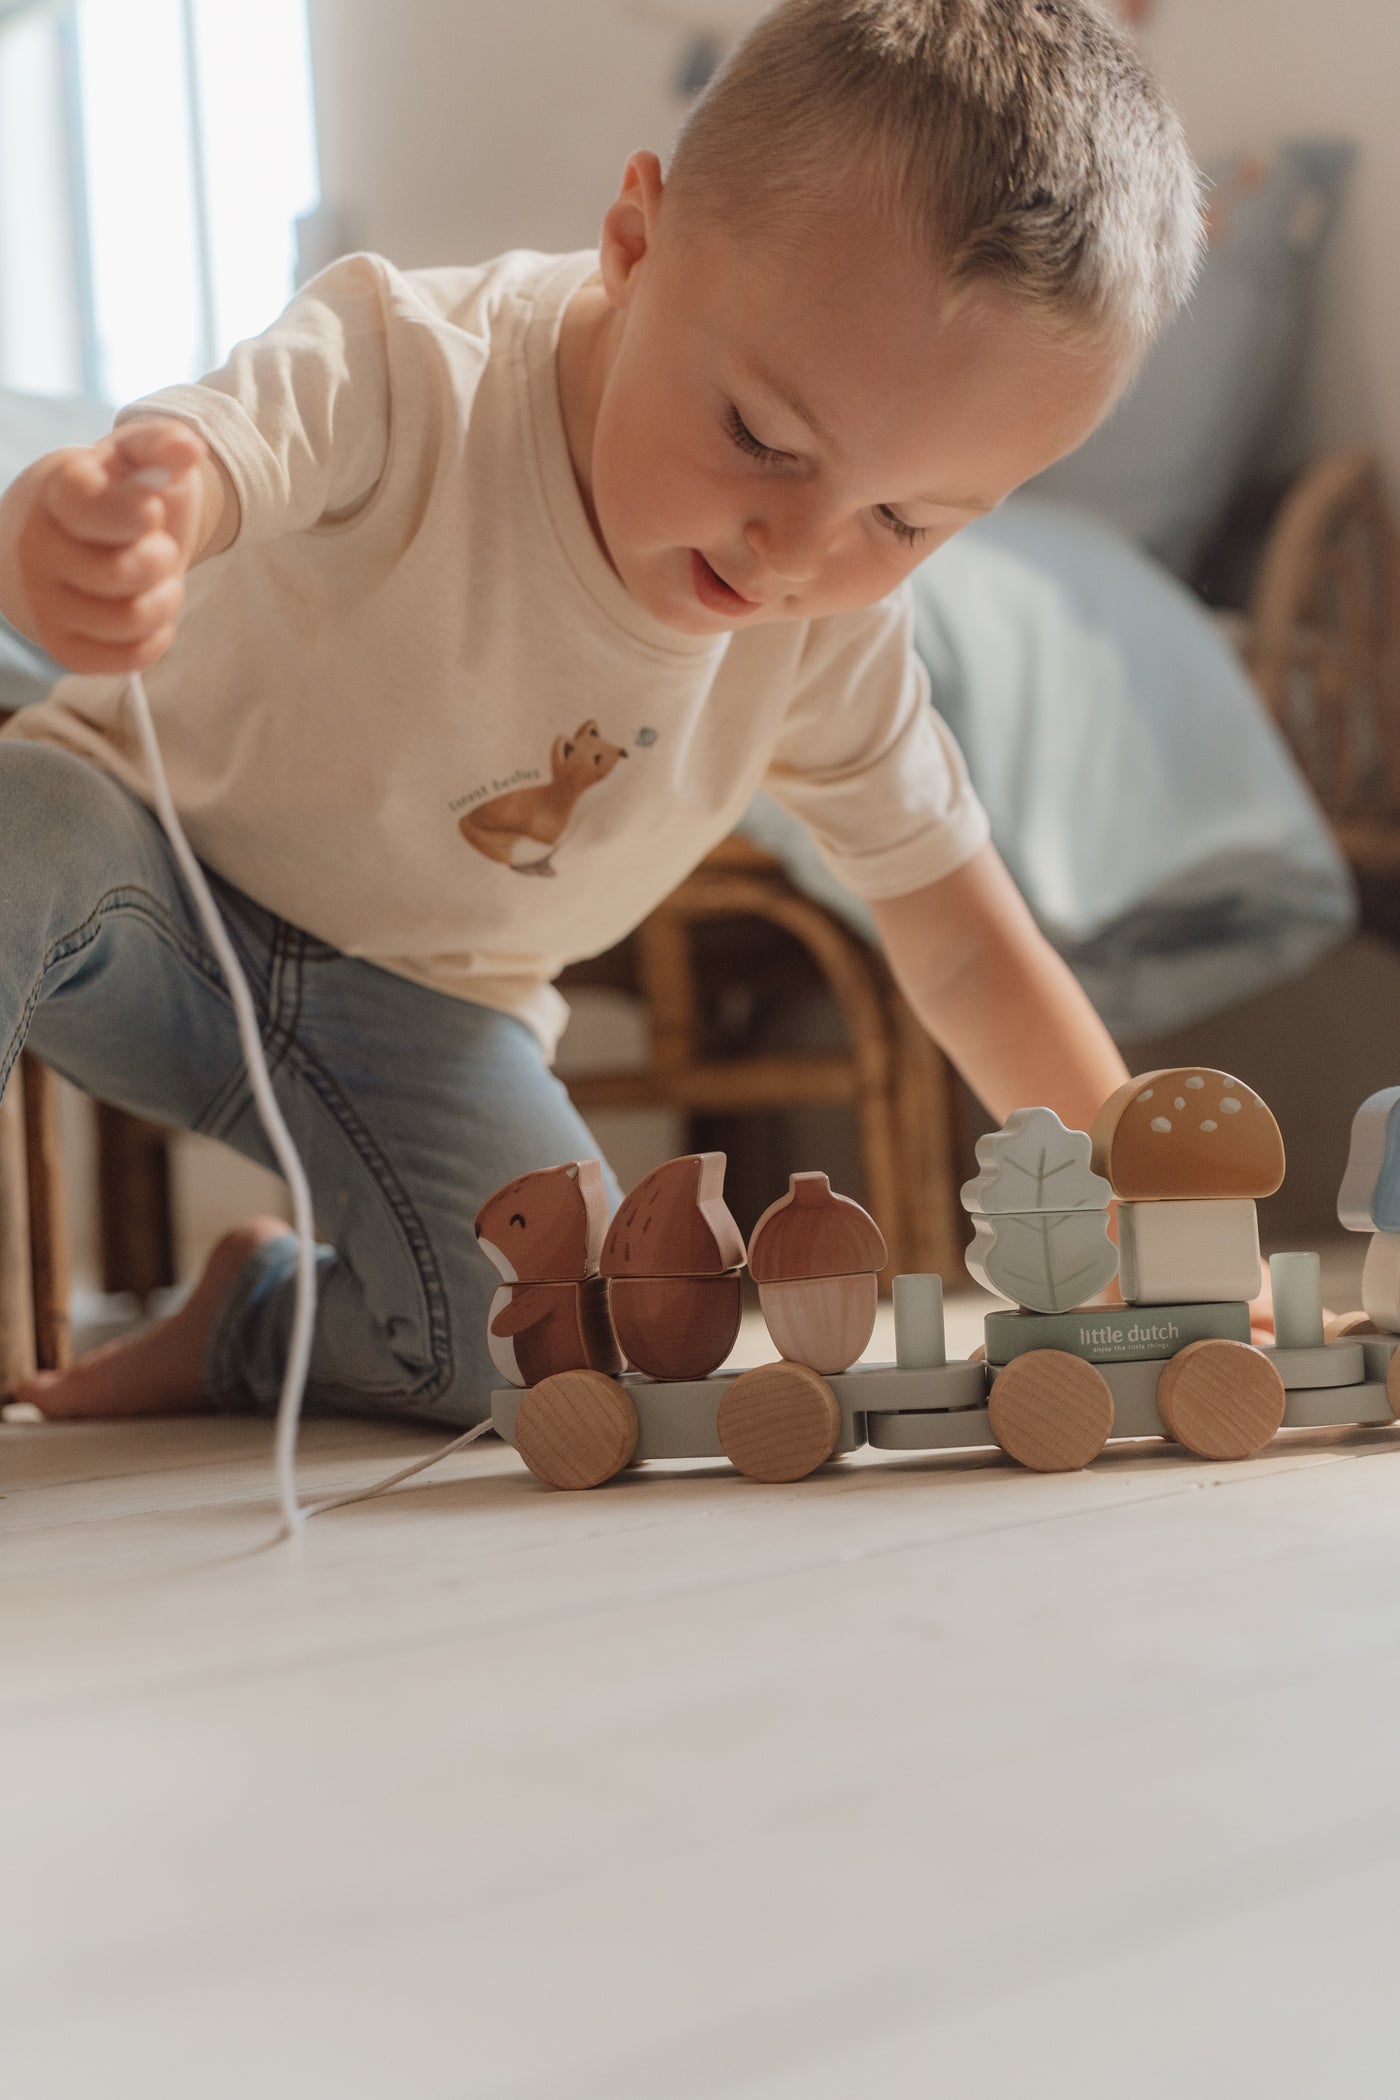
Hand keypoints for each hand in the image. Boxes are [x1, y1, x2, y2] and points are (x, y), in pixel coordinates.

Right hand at [16, 417, 208, 674]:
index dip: (138, 513)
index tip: (151, 510)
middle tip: (157, 546)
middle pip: (123, 574)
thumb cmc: (109, 496)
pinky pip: (129, 658)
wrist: (60, 539)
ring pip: (130, 620)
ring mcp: (42, 602)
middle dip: (162, 559)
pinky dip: (156, 636)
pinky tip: (147, 606)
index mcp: (54, 492)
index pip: (94, 511)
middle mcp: (35, 549)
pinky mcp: (61, 647)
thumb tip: (190, 448)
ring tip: (156, 578)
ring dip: (164, 599)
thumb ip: (160, 443)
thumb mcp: (132, 458)